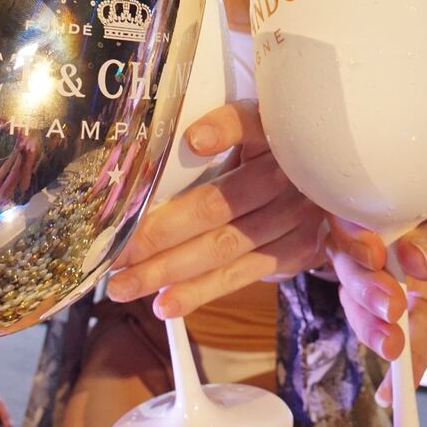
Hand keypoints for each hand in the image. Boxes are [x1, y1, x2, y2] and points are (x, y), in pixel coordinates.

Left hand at [105, 100, 327, 317]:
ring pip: (223, 246)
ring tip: (123, 286)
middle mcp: (286, 173)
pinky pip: (240, 274)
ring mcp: (294, 216)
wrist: (312, 193)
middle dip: (158, 233)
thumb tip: (133, 178)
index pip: (247, 123)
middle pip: (217, 204)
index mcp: (268, 131)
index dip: (224, 131)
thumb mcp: (237, 139)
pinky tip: (165, 303)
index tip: (193, 140)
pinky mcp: (296, 250)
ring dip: (167, 270)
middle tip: (114, 252)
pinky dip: (199, 291)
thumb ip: (200, 150)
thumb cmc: (255, 160)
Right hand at [328, 167, 426, 401]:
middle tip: (389, 308)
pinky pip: (411, 333)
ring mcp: (413, 271)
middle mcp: (400, 232)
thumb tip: (411, 258)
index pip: (359, 213)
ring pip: (371, 303)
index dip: (353, 236)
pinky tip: (397, 392)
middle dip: (363, 289)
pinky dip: (405, 362)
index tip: (372, 256)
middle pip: (356, 264)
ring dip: (373, 327)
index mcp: (408, 195)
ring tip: (392, 350)